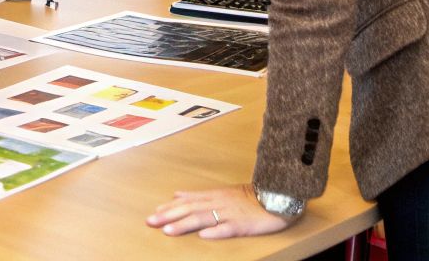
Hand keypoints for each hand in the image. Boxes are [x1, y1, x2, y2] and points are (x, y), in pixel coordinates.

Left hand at [146, 184, 297, 238]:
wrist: (277, 195)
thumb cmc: (249, 197)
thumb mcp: (222, 192)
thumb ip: (199, 195)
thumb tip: (177, 194)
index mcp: (214, 196)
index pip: (187, 202)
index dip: (169, 207)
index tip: (153, 213)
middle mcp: (218, 203)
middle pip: (190, 209)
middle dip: (169, 216)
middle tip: (151, 222)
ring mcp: (230, 213)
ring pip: (204, 218)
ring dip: (185, 224)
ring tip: (169, 230)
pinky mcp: (243, 224)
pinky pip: (228, 228)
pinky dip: (216, 231)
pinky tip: (204, 236)